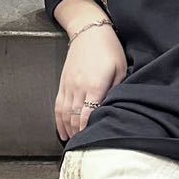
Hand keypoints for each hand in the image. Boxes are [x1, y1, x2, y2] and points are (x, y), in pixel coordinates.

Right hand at [55, 25, 127, 143]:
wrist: (89, 31)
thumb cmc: (109, 50)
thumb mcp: (120, 69)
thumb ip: (116, 90)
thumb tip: (113, 108)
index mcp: (95, 85)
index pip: (88, 114)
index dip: (87, 130)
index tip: (90, 142)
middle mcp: (79, 87)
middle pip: (75, 117)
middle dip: (77, 134)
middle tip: (82, 148)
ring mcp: (69, 85)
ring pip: (64, 113)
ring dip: (67, 129)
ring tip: (72, 142)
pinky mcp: (63, 83)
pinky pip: (58, 105)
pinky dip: (59, 120)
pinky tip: (62, 130)